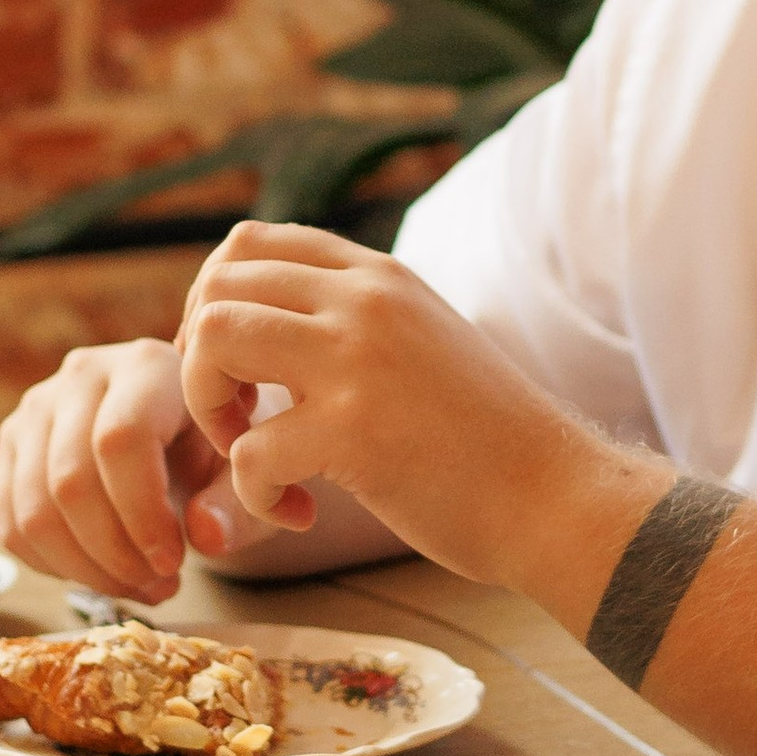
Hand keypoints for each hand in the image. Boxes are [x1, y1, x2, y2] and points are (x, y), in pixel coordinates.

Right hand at [0, 337, 245, 600]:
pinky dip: (57, 568)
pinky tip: (105, 575)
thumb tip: (205, 535)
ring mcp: (37, 409)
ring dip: (86, 570)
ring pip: (34, 511)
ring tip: (140, 586)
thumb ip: (234, 504)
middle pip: (70, 481)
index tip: (173, 564)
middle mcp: (82, 375)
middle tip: (161, 586)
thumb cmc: (222, 453)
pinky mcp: (12, 447)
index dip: (142, 514)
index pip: (121, 440)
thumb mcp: (243, 474)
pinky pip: (12, 526)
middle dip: (114, 554)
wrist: (190, 437)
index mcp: (147, 366)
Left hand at [175, 220, 596, 589]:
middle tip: (236, 419)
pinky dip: (254, 491)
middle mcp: (366, 300)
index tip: (239, 368)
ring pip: (214, 339)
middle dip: (199, 359)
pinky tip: (297, 513)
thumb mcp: (422, 341)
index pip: (249, 242)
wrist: (557, 498)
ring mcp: (358, 360)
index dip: (214, 304)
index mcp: (378, 276)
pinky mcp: (354, 431)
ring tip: (248, 450)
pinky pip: (247, 449)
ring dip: (208, 407)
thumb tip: (273, 324)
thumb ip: (356, 319)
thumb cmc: (488, 440)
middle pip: (217, 285)